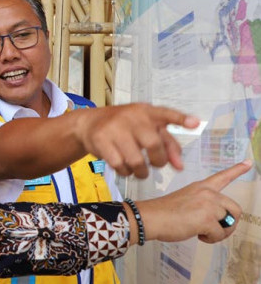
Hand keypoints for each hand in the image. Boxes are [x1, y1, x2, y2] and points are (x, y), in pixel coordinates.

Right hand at [73, 103, 198, 177]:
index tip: (195, 123)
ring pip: (136, 160)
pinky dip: (125, 172)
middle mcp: (131, 116)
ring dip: (142, 172)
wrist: (89, 123)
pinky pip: (119, 165)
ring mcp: (114, 128)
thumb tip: (180, 166)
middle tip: (156, 164)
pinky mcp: (101, 140)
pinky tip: (125, 168)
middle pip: (153, 144)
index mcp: (146, 111)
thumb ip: (167, 145)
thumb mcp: (146, 128)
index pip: (166, 113)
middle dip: (158, 161)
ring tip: (140, 170)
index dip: (181, 119)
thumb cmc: (124, 127)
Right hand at [135, 160, 251, 243]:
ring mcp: (208, 205)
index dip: (238, 169)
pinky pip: (220, 234)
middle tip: (215, 229)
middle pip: (235, 209)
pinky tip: (198, 235)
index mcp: (201, 187)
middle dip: (229, 223)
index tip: (249, 162)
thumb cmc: (164, 212)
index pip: (222, 176)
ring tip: (204, 233)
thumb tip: (216, 222)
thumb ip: (203, 206)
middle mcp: (207, 193)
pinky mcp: (207, 219)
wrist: (150, 217)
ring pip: (229, 223)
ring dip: (220, 233)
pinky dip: (211, 239)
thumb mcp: (186, 201)